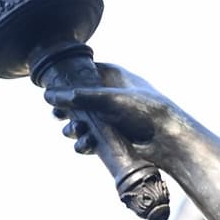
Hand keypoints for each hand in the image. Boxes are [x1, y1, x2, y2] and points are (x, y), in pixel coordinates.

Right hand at [44, 64, 185, 164]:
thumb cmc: (146, 110)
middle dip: (64, 110)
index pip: (80, 73)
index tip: (51, 90)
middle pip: (75, 101)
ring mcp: (110, 118)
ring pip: (80, 123)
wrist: (170, 139)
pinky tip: (86, 145)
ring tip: (77, 131)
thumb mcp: (110, 99)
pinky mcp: (111, 139)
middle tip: (59, 115)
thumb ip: (78, 97)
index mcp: (112, 77)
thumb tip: (49, 96)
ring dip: (73, 129)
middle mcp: (109, 96)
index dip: (64, 82)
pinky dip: (84, 144)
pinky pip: (89, 141)